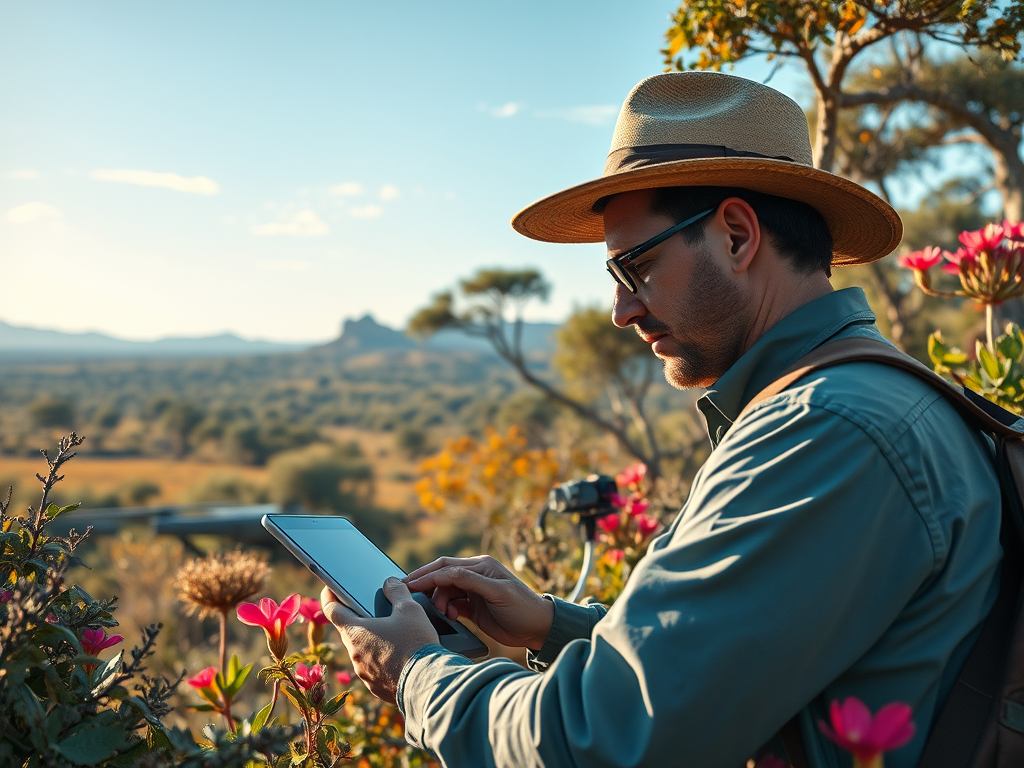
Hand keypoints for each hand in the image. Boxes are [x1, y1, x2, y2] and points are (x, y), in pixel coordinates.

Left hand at [320, 578, 437, 703]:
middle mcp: (354, 655)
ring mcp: (364, 674)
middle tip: (375, 612)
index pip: (332, 610)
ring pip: (363, 652)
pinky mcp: (376, 688)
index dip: (329, 596)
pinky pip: (374, 670)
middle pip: (350, 631)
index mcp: (356, 632)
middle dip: (360, 620)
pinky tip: (399, 658)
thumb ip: (397, 591)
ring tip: (394, 636)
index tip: (330, 589)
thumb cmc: (415, 643)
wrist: (426, 683)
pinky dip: (382, 662)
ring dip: (373, 643)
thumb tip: (390, 582)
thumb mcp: (410, 609)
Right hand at [404, 555, 553, 650]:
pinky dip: (447, 610)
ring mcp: (473, 591)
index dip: (427, 576)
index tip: (409, 585)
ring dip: (439, 601)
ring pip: (445, 591)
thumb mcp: (498, 592)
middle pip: (442, 576)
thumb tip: (446, 574)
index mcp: (481, 566)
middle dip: (426, 585)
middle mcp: (475, 575)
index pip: (447, 567)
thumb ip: (472, 581)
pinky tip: (452, 618)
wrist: (537, 629)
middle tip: (409, 595)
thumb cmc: (522, 608)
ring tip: (445, 614)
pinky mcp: (473, 607)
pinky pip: (451, 604)